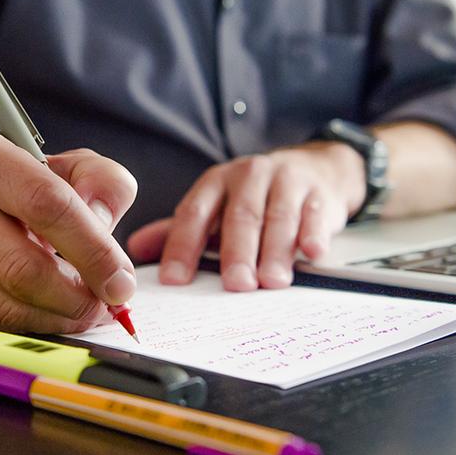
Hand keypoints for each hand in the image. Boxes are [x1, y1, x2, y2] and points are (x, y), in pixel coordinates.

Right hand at [0, 133, 137, 332]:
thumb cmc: (22, 188)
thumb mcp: (71, 169)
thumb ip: (104, 185)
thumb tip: (103, 225)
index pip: (46, 205)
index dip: (92, 250)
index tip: (121, 282)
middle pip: (19, 265)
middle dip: (74, 297)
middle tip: (105, 308)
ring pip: (0, 305)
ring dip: (53, 319)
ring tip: (81, 312)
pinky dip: (24, 329)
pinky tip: (46, 315)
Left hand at [127, 142, 363, 290]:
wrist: (315, 169)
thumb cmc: (257, 196)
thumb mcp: (216, 207)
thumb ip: (181, 230)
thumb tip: (136, 249)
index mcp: (216, 182)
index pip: (193, 213)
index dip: (182, 246)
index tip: (174, 280)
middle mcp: (249, 177)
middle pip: (240, 216)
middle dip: (236, 253)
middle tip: (235, 285)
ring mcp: (287, 182)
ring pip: (278, 217)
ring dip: (275, 251)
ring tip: (272, 281)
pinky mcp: (319, 193)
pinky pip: (316, 215)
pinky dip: (314, 234)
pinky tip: (312, 253)